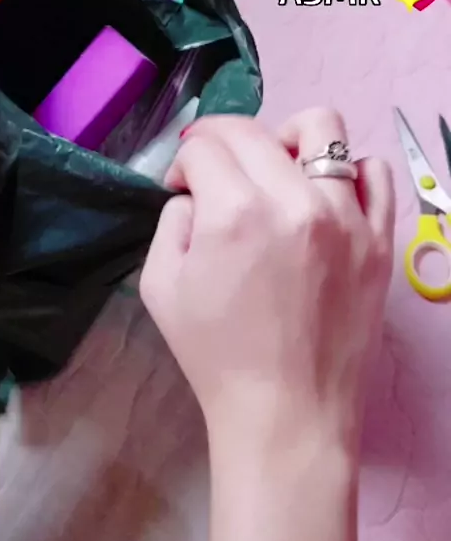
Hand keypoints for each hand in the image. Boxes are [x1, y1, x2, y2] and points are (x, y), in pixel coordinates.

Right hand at [140, 109, 394, 452]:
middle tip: (215, 173)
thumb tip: (194, 190)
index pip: (203, 147)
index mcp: (234, 213)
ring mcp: (346, 217)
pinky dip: (347, 170)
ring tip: (277, 168)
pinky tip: (325, 193)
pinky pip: (375, 173)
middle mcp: (295, 201)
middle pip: (253, 130)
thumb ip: (172, 220)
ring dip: (287, 137)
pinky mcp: (379, 239)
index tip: (183, 188)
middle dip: (220, 141)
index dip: (183, 162)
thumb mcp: (160, 286)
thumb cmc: (217, 356)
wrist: (287, 413)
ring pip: (323, 127)